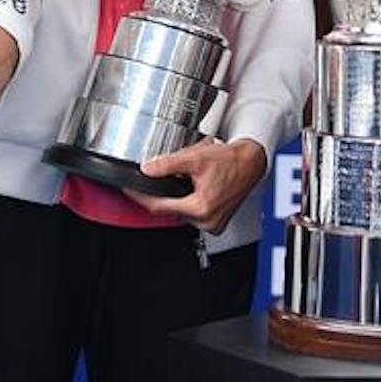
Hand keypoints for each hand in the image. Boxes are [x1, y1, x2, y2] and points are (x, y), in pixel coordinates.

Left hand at [127, 138, 268, 232]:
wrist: (251, 162)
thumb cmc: (231, 160)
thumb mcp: (195, 157)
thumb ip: (167, 164)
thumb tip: (147, 170)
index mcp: (200, 208)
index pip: (159, 206)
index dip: (141, 196)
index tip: (130, 190)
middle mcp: (207, 221)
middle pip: (170, 209)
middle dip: (164, 192)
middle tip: (166, 175)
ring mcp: (212, 224)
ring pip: (181, 212)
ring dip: (178, 197)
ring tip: (188, 178)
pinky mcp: (216, 222)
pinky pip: (194, 214)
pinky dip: (190, 202)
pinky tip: (195, 188)